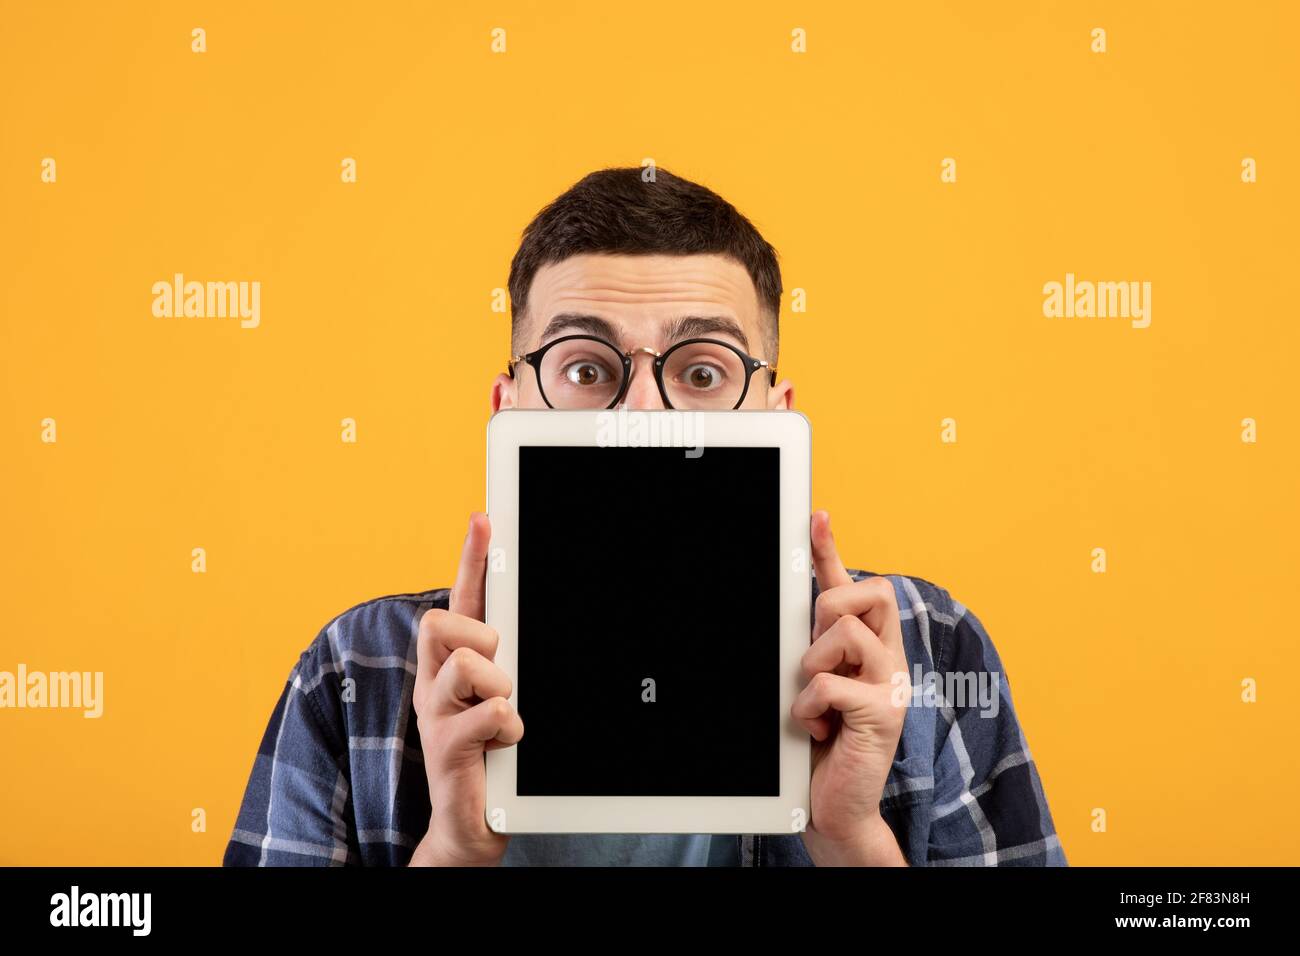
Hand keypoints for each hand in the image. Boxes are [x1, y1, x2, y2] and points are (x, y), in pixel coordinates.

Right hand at [408, 512, 523, 866]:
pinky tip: (508, 743)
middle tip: (498, 671)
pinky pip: (492, 712)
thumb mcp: (499, 697)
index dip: (471, 557)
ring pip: (466, 664)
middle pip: (441, 622)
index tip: (485, 519)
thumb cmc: (490, 754)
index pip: (459, 599)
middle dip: (479, 638)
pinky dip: (510, 726)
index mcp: (451, 664)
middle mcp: (434, 682)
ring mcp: (434, 714)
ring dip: (499, 686)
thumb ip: (507, 661)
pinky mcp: (444, 747)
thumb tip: (526, 624)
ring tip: (506, 714)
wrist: (472, 823)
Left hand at [793, 510, 909, 865]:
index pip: (853, 586)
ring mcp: (890, 684)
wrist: (836, 807)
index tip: (815, 517)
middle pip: (866, 592)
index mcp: (869, 648)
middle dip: (828, 611)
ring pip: (845, 631)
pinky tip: (818, 728)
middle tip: (817, 658)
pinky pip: (829, 684)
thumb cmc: (821, 746)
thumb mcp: (811, 684)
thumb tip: (792, 607)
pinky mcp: (882, 714)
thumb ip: (809, 648)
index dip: (831, 550)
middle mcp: (888, 658)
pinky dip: (809, 707)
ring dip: (814, 664)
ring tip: (815, 699)